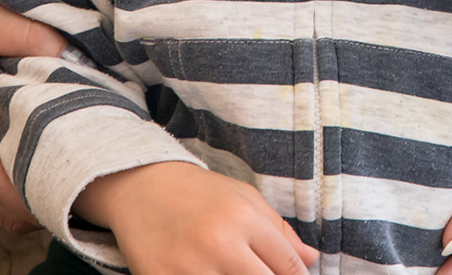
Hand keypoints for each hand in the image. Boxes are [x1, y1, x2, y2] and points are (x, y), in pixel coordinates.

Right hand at [76, 161, 319, 274]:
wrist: (140, 185)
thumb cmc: (199, 193)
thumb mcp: (244, 199)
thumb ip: (280, 231)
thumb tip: (311, 260)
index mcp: (244, 219)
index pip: (288, 266)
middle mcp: (219, 243)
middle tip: (261, 273)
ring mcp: (188, 266)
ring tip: (233, 270)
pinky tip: (209, 274)